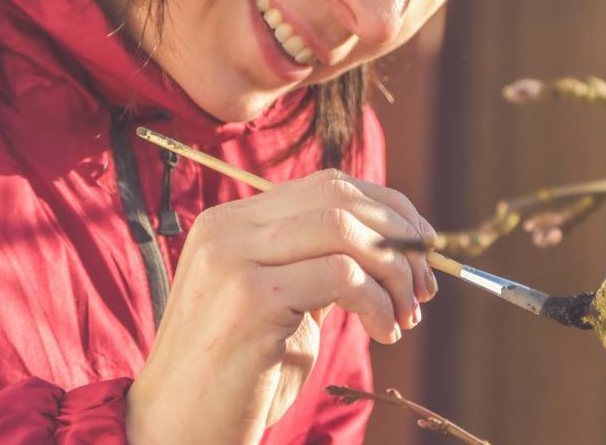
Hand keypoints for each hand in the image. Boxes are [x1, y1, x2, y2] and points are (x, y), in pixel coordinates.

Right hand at [125, 168, 437, 444]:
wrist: (178, 432)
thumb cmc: (238, 376)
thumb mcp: (281, 303)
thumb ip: (317, 263)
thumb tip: (397, 241)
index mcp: (231, 221)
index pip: (328, 185)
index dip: (388, 208)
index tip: (424, 244)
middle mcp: (227, 227)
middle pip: (340, 198)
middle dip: (399, 236)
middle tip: (427, 284)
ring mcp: (235, 259)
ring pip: (345, 231)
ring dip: (394, 272)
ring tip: (406, 315)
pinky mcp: (251, 298)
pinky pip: (343, 276)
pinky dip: (379, 302)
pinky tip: (385, 332)